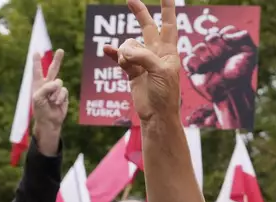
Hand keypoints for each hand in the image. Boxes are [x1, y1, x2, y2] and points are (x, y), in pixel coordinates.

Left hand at [32, 49, 66, 155]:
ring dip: (55, 93)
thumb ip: (46, 87)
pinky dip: (60, 97)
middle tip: (61, 50)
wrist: (49, 121)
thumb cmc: (40, 109)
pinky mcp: (63, 95)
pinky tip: (57, 103)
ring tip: (51, 101)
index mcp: (38, 84)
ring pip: (59, 83)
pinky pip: (64, 90)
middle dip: (58, 60)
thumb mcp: (37, 97)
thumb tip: (58, 83)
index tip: (36, 52)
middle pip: (53, 69)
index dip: (37, 61)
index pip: (37, 70)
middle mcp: (47, 84)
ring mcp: (56, 90)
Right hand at [103, 0, 180, 121]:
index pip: (169, 24)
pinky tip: (106, 50)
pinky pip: (120, 58)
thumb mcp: (160, 72)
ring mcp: (142, 62)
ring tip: (129, 66)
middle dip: (139, 13)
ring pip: (128, 46)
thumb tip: (125, 50)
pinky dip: (113, 54)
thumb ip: (143, 56)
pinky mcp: (131, 72)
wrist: (157, 116)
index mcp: (169, 51)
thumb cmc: (165, 95)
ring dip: (125, 54)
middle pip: (147, 27)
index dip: (167, 9)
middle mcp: (156, 53)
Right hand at [182, 26, 256, 128]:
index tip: (232, 49)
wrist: (232, 91)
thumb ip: (243, 36)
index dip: (227, 38)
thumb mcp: (250, 52)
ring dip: (207, 56)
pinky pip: (188, 59)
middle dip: (219, 48)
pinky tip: (203, 69)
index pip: (223, 31)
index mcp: (225, 42)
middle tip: (223, 59)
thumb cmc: (241, 73)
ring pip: (198, 47)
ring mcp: (202, 58)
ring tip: (213, 65)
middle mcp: (213, 48)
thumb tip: (224, 33)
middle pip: (211, 37)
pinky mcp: (193, 69)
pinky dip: (195, 62)